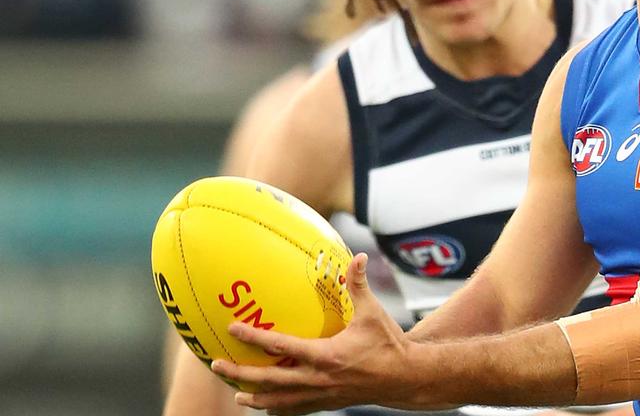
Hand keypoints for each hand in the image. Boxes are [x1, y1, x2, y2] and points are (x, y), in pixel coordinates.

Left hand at [211, 253, 437, 414]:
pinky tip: (267, 405)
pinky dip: (278, 408)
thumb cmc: (389, 343)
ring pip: (279, 401)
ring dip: (255, 398)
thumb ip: (359, 285)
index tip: (233, 328)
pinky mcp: (327, 403)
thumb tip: (358, 256)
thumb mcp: (373, 313)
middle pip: (269, 379)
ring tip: (237, 394)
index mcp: (326, 355)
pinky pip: (296, 408)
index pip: (281, 346)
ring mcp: (321, 394)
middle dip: (240, 373)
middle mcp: (318, 378)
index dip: (253, 337)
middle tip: (216, 364)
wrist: (404, 378)